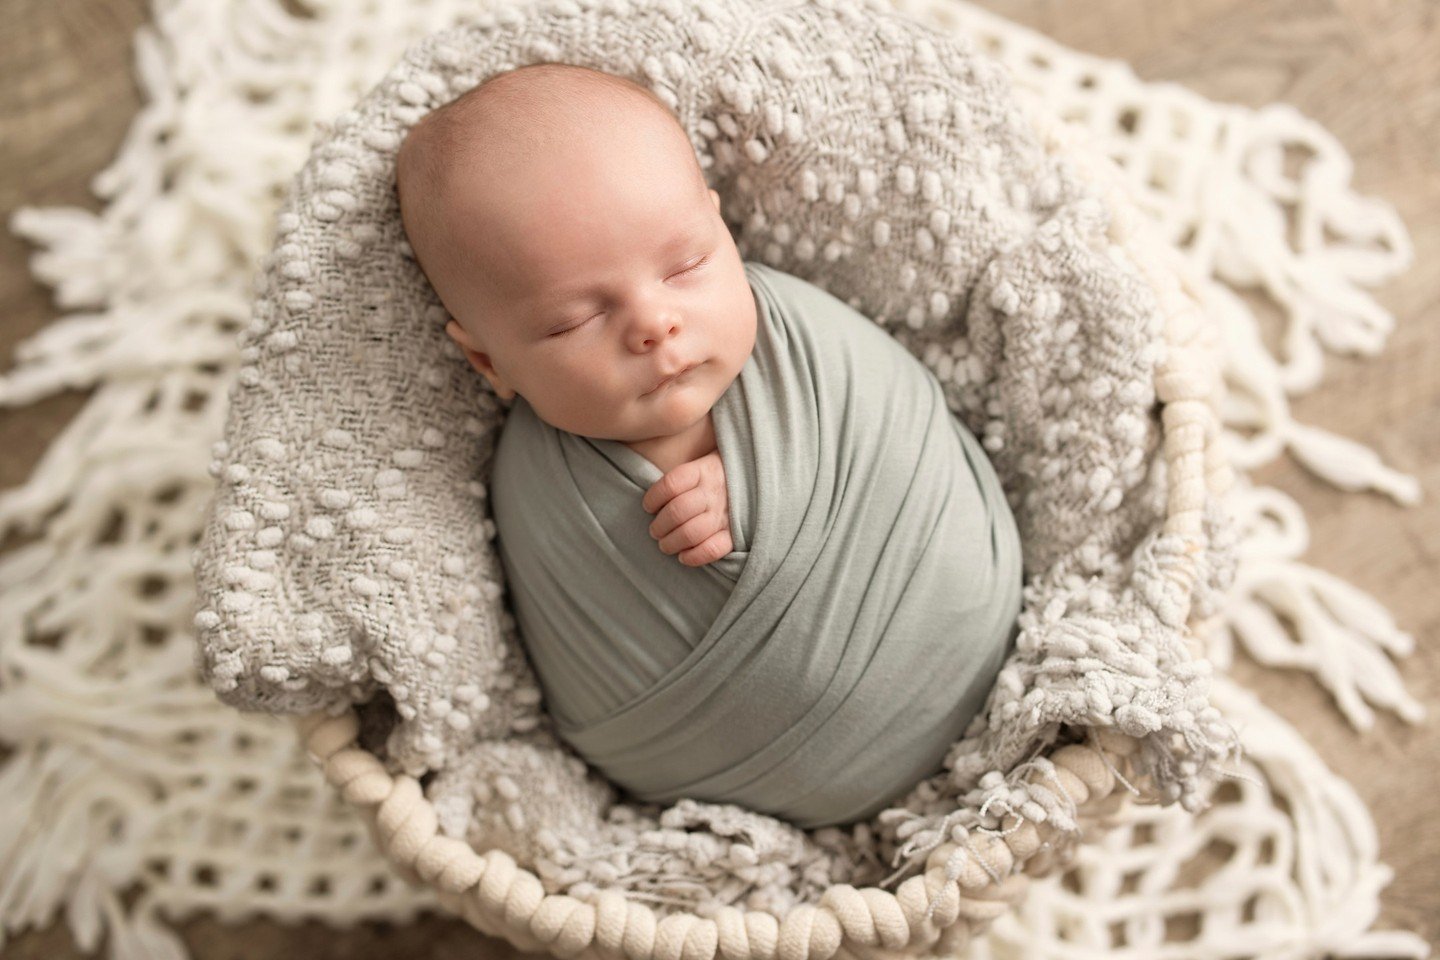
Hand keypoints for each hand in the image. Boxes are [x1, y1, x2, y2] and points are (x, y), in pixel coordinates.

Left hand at [641, 450, 733, 566]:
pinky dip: (693, 557)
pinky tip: (683, 556)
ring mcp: (726, 514)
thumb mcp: (704, 461)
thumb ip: (683, 476)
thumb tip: (654, 498)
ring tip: (665, 544)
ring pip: (690, 533)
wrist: (762, 479)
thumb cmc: (722, 473)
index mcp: (704, 470)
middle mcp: (714, 492)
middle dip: (659, 526)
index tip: (648, 506)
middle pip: (677, 511)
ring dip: (671, 543)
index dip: (653, 498)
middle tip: (655, 531)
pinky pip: (712, 550)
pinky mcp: (736, 534)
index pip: (670, 484)